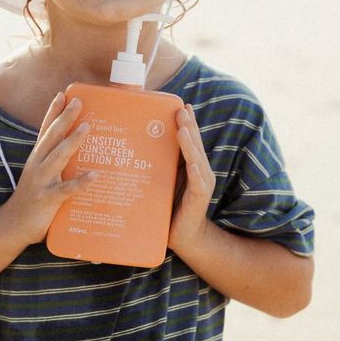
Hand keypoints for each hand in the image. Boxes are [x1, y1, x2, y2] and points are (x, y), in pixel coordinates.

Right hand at [2, 92, 94, 246]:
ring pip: (58, 157)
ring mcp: (41, 181)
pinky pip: (66, 189)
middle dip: (65, 118)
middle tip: (78, 102)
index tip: (62, 94)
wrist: (13, 226)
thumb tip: (80, 154)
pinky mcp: (47, 198)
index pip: (45, 130)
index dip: (53, 112)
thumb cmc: (32, 200)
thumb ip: (56, 165)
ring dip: (72, 142)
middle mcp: (37, 165)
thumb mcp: (41, 177)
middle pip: (51, 137)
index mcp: (36, 158)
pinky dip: (80, 182)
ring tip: (87, 128)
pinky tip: (94, 176)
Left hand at [168, 103, 215, 254]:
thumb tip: (137, 145)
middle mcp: (200, 170)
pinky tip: (193, 165)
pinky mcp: (199, 198)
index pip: (190, 140)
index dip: (188, 123)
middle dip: (189, 126)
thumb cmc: (170, 207)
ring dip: (191, 143)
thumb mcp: (163, 180)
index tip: (182, 105)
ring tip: (184, 129)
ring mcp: (202, 183)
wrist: (183, 236)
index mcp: (192, 164)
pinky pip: (198, 183)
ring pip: (197, 159)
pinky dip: (196, 173)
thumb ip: (159, 164)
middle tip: (181, 109)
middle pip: (194, 144)